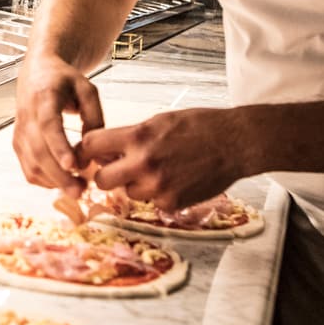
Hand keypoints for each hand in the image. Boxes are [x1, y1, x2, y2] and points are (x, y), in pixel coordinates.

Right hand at [12, 51, 104, 198]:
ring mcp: (19, 132)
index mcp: (44, 97)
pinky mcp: (18, 144)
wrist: (36, 72)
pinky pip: (28, 169)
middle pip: (38, 151)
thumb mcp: (87, 89)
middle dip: (59, 175)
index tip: (73, 166)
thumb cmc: (64, 80)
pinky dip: (44, 180)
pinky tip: (62, 182)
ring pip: (31, 164)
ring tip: (77, 189)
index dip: (59, 147)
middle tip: (81, 191)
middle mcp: (26, 116)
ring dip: (53, 182)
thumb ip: (94, 117)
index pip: (48, 125)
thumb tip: (95, 152)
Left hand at [80, 107, 249, 209]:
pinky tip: (174, 180)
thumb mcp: (159, 120)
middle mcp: (144, 164)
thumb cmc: (198, 126)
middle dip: (106, 174)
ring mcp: (158, 187)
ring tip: (156, 170)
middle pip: (101, 179)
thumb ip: (130, 136)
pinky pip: (151, 203)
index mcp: (138, 137)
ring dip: (134, 185)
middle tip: (117, 169)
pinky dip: (157, 195)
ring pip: (128, 193)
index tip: (90, 154)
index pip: (91, 145)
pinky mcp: (172, 204)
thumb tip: (106, 150)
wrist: (235, 144)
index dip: (87, 150)